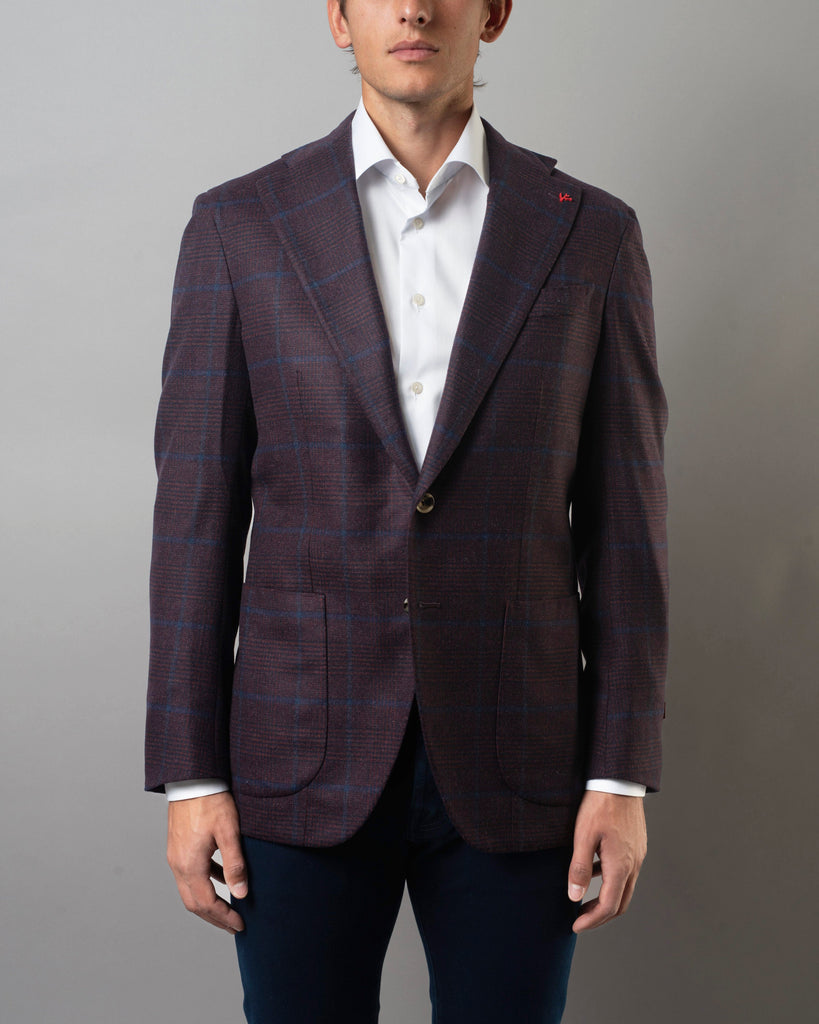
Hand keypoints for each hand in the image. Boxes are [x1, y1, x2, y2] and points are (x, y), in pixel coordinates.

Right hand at [167, 791, 247, 933]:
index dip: (224, 918)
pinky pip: (189, 874)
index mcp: (190, 864)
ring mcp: (175, 856)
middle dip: (214, 918)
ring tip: (229, 907)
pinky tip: (220, 877)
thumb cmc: (211, 801)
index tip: (241, 925)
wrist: (191, 778)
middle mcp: (178, 864)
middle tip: (234, 925)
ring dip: (208, 902)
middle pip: (193, 903)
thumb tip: (241, 894)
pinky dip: (204, 882)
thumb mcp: (229, 832)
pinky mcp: (178, 846)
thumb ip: (235, 864)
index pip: (206, 903)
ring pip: (189, 891)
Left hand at [568, 790, 646, 933]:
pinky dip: (610, 880)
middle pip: (621, 903)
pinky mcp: (636, 845)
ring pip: (625, 888)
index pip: (609, 905)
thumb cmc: (599, 805)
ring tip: (583, 898)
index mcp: (621, 865)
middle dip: (600, 915)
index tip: (575, 925)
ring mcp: (638, 854)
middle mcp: (634, 863)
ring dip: (606, 898)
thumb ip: (579, 868)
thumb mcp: (583, 836)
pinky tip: (594, 869)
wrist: (619, 780)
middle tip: (580, 919)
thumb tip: (575, 897)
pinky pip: (626, 871)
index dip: (592, 920)